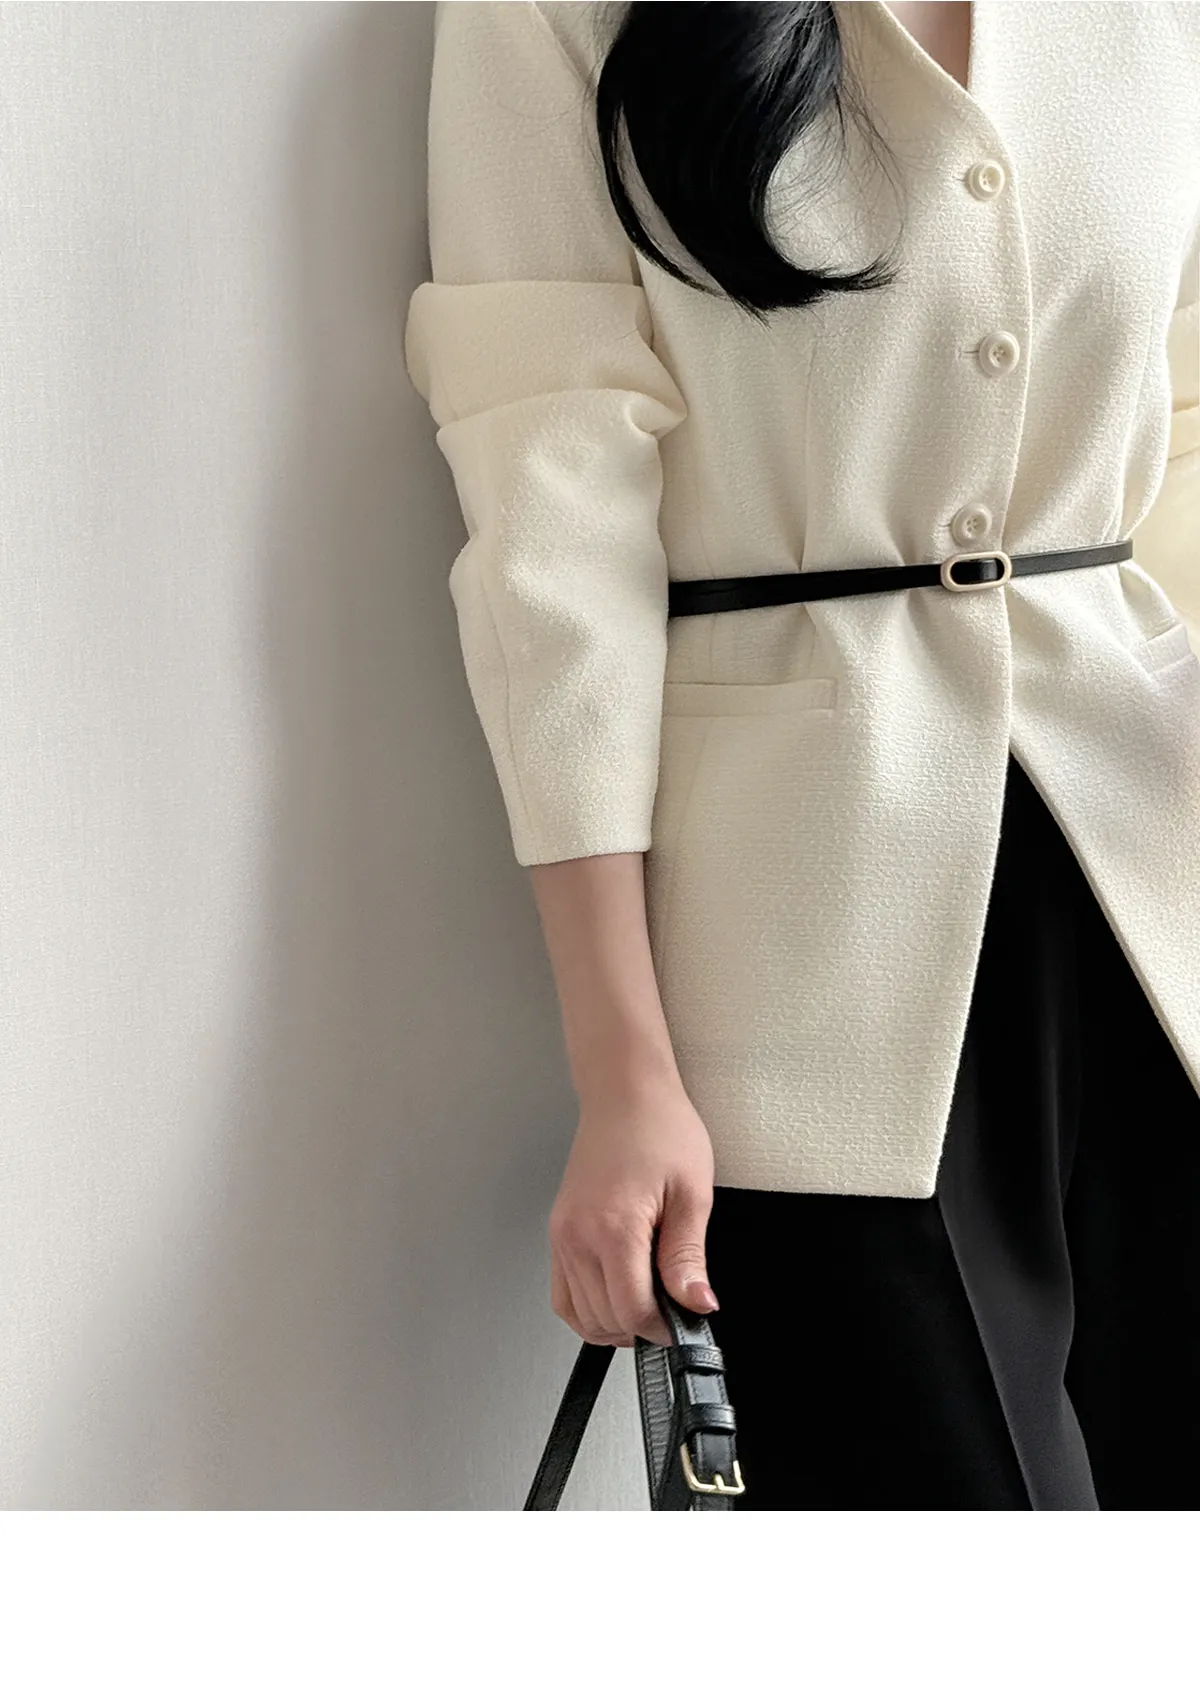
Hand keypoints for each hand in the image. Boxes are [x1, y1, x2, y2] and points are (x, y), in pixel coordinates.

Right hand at [547, 1075, 717, 1348]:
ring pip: (579, 1314)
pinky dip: (588, 1311)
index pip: (632, 1309)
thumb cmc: (659, 1128)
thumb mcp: (692, 1194)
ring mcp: (562, 1235)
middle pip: (605, 1318)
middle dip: (642, 1328)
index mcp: (614, 1226)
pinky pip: (563, 1294)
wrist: (625, 1093)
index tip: (686, 1322)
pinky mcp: (558, 1232)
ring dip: (614, 1325)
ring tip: (649, 1308)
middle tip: (674, 1312)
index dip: (664, 1328)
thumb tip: (696, 1304)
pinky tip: (616, 1301)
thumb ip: (687, 1257)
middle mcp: (578, 1235)